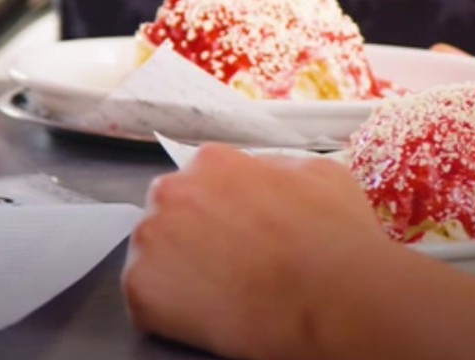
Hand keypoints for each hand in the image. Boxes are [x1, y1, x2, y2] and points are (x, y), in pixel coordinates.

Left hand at [120, 144, 391, 359]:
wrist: (333, 300)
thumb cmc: (334, 236)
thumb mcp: (318, 173)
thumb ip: (273, 167)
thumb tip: (256, 175)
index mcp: (211, 161)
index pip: (202, 179)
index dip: (222, 207)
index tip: (238, 228)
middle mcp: (170, 191)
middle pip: (171, 211)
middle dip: (192, 232)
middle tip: (227, 260)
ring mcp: (150, 241)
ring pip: (154, 253)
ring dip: (177, 268)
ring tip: (218, 289)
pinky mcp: (140, 291)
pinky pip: (145, 298)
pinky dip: (168, 309)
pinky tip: (206, 313)